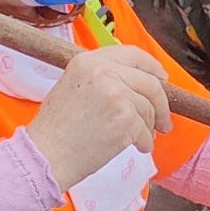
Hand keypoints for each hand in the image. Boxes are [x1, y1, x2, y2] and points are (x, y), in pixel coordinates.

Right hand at [30, 46, 174, 190]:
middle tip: (164, 121)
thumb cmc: (55, 130)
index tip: (162, 80)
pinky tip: (137, 148)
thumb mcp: (72, 87)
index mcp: (89, 61)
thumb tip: (136, 83)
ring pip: (149, 108)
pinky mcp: (125, 118)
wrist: (45, 156)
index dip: (152, 67)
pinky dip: (144, 142)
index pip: (133, 54)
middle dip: (162, 104)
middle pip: (150, 82)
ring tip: (142, 139)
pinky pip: (145, 130)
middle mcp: (103, 71)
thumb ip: (102, 78)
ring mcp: (116, 94)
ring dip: (150, 127)